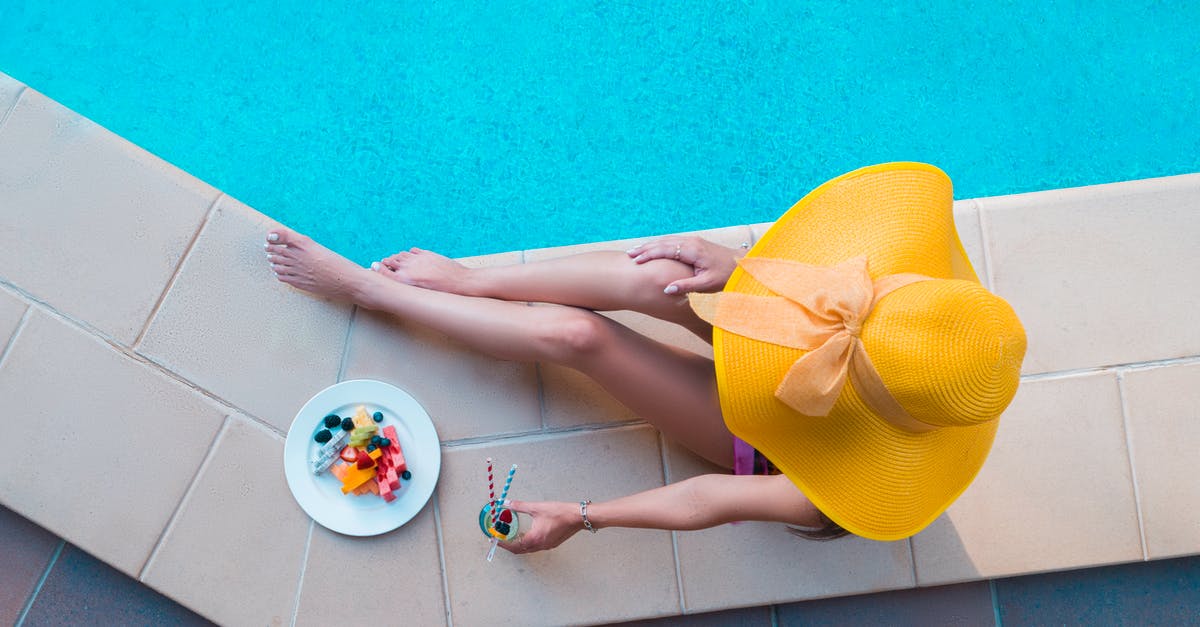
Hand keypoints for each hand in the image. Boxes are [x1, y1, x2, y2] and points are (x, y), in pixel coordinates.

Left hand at [499, 500, 582, 554]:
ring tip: (511, 536)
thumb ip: (519, 506)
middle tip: (500, 539)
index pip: (513, 546)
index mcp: (534, 538)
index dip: (502, 544)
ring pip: (528, 549)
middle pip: (519, 550)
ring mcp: (547, 546)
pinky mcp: (552, 544)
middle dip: (508, 545)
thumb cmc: (559, 513)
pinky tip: (527, 534)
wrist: (577, 517)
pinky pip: (536, 547)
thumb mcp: (536, 507)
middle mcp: (540, 545)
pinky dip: (528, 543)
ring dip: (518, 545)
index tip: (494, 540)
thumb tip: (506, 503)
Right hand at [626, 236, 745, 294]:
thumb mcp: (707, 284)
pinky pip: (673, 242)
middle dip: (645, 248)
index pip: (666, 250)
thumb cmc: (726, 275)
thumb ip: (686, 286)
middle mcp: (691, 242)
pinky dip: (660, 245)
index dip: (649, 255)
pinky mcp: (694, 244)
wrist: (741, 264)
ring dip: (651, 246)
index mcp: (693, 250)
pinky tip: (653, 250)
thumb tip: (667, 289)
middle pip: (663, 242)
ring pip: (667, 241)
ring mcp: (692, 241)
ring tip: (636, 252)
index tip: (635, 261)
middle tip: (629, 255)